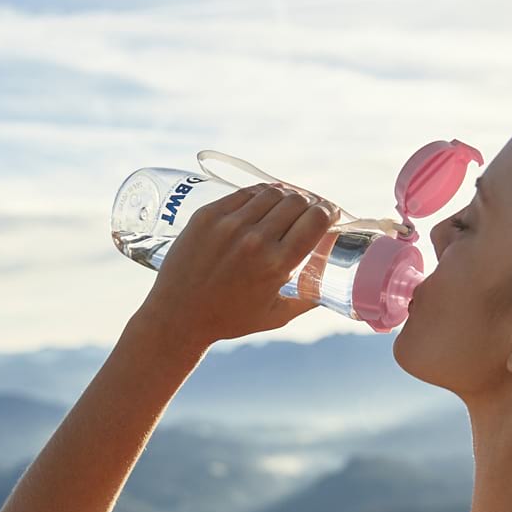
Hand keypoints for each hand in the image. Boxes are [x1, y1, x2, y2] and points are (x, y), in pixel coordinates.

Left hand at [137, 182, 338, 345]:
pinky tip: (266, 199)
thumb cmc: (230, 319)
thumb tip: (332, 285)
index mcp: (277, 265)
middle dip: (311, 203)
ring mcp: (229, 224)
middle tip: (311, 209)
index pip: (315, 219)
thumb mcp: (278, 316)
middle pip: (297, 201)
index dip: (329, 212)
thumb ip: (308, 300)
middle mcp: (255, 240)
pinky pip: (244, 193)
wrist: (178, 315)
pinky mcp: (208, 215)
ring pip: (272, 192)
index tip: (331, 214)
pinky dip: (262, 193)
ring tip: (289, 204)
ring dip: (288, 195)